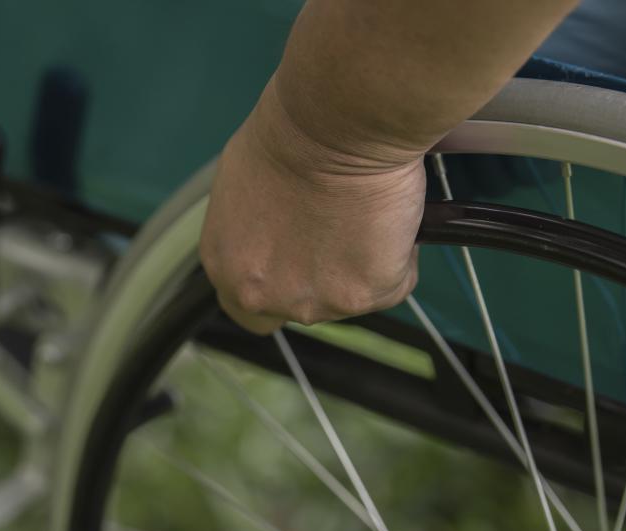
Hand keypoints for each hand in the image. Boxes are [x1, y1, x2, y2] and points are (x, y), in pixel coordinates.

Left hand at [200, 83, 425, 334]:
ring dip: (360, 262)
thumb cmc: (291, 135)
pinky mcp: (361, 296)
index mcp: (226, 266)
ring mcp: (313, 301)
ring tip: (363, 212)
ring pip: (350, 294)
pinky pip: (393, 283)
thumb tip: (280, 233)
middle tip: (341, 230)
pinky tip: (386, 216)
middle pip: (301, 305)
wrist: (335, 125)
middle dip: (323, 275)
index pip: (245, 310)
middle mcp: (262, 294)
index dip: (276, 286)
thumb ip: (256, 229)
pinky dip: (399, 254)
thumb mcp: (244, 187)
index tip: (298, 266)